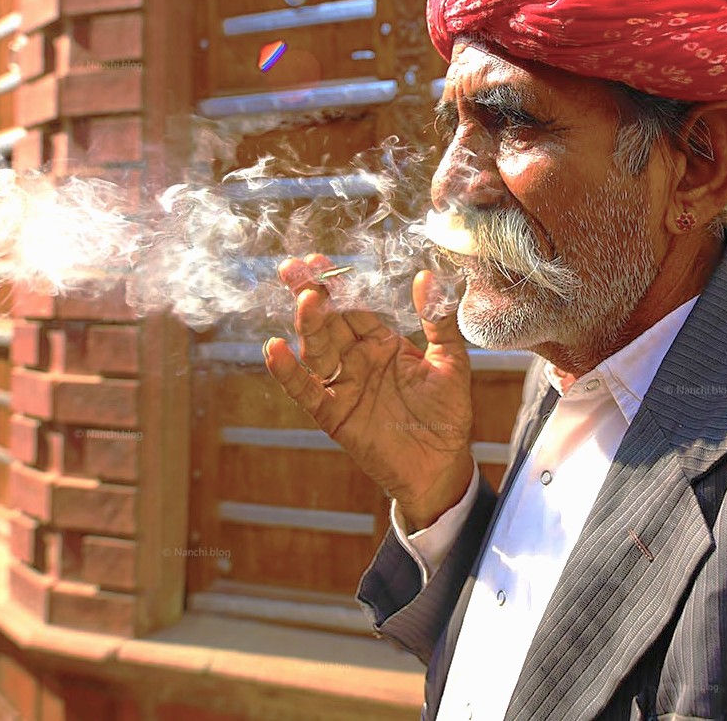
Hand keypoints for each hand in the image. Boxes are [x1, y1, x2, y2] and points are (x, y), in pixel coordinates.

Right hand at [263, 254, 475, 528]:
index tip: (320, 260)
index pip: (356, 307)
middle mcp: (357, 360)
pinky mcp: (334, 414)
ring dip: (309, 325)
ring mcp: (343, 385)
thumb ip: (438, 321)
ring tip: (306, 301)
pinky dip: (289, 372)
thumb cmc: (448, 414)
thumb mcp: (451, 362)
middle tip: (295, 268)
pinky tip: (274, 350)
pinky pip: (307, 390)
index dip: (339, 285)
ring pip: (317, 349)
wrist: (441, 466)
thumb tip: (426, 276)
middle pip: (329, 322)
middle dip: (312, 294)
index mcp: (382, 343)